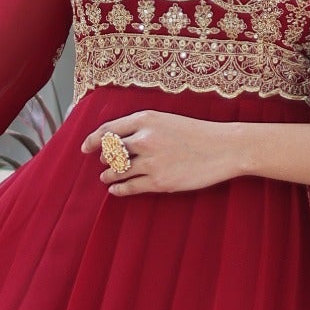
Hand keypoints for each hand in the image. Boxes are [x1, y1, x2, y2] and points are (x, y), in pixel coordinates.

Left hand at [81, 110, 244, 196]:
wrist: (224, 148)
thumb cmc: (197, 133)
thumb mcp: (167, 120)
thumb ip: (142, 127)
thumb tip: (118, 139)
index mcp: (146, 119)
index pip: (108, 130)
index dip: (92, 140)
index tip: (85, 147)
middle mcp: (144, 139)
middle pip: (110, 152)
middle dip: (104, 159)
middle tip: (104, 163)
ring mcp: (151, 161)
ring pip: (117, 171)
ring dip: (108, 175)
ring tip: (107, 178)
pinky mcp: (159, 181)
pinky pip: (129, 187)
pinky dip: (118, 189)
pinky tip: (115, 190)